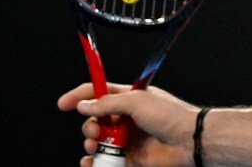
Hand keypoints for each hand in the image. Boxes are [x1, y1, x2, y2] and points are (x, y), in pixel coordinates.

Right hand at [58, 82, 199, 166]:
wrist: (188, 141)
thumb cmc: (170, 115)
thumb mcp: (136, 101)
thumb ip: (107, 104)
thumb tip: (83, 105)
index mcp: (130, 98)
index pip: (100, 92)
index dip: (80, 96)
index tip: (63, 103)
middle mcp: (127, 118)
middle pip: (95, 120)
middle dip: (88, 126)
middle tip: (95, 131)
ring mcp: (128, 139)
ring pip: (98, 142)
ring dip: (90, 144)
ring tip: (96, 146)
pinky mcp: (130, 158)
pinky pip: (105, 161)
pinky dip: (94, 162)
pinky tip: (91, 162)